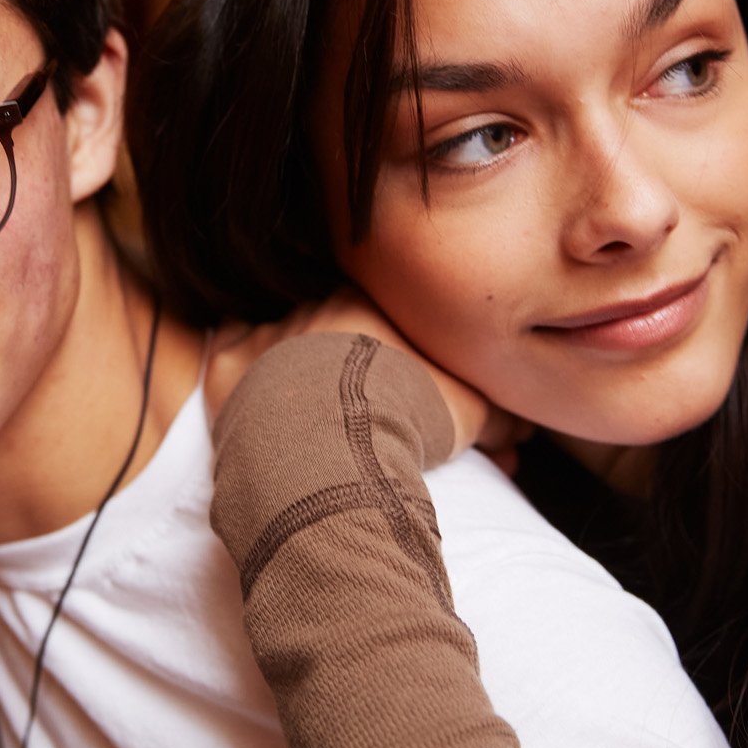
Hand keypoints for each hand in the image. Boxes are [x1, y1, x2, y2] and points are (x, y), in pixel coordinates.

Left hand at [206, 288, 499, 458]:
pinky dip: (240, 372)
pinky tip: (254, 396)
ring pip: (278, 334)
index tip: (399, 384)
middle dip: (344, 356)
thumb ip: (496, 414)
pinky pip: (229, 355)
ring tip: (305, 407)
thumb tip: (520, 436)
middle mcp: (313, 302)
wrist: (332, 445)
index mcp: (371, 303)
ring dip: (290, 362)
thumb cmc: (405, 420)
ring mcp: (265, 330)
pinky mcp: (227, 363)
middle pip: (330, 323)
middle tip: (356, 401)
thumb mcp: (469, 413)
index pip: (383, 315)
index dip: (394, 353)